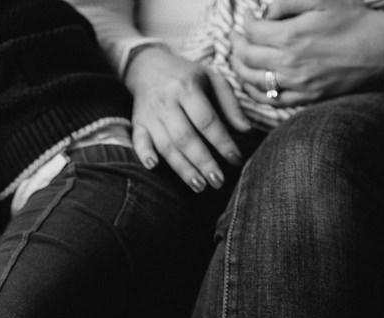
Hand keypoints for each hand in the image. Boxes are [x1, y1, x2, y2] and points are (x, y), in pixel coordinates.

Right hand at [124, 43, 250, 191]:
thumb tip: (246, 130)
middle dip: (203, 162)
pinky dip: (144, 153)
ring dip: (182, 168)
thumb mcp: (212, 80)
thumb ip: (230, 104)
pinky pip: (138, 140)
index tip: (235, 160)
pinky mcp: (137, 123)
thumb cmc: (187, 76)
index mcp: (188, 88)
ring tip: (199, 186)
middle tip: (218, 181)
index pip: (207, 120)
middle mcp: (167, 101)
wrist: (148, 66)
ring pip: (166, 145)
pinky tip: (153, 166)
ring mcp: (150, 114)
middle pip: (186, 137)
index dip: (222, 142)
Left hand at [229, 0, 383, 107]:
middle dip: (236, 44)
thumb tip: (264, 12)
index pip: (252, 30)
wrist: (383, 49)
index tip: (248, 17)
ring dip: (238, 68)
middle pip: (246, 56)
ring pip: (251, 80)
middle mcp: (289, 63)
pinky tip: (251, 81)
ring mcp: (296, 84)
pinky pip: (269, 99)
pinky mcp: (305, 98)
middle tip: (235, 36)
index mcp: (291, 35)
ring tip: (237, 57)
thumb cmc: (354, 19)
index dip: (245, 22)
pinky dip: (253, 91)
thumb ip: (287, 1)